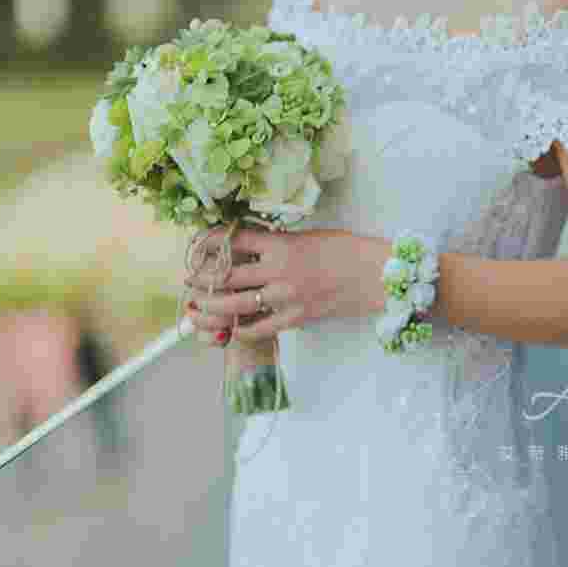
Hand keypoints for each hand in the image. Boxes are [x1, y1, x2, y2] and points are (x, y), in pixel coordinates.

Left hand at [182, 227, 386, 343]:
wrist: (377, 275)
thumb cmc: (348, 250)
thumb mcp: (310, 236)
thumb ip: (279, 244)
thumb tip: (252, 249)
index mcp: (282, 245)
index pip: (234, 241)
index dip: (210, 242)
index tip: (198, 245)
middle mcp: (278, 271)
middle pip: (226, 275)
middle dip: (202, 278)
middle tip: (190, 279)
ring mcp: (286, 297)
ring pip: (235, 304)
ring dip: (211, 306)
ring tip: (198, 306)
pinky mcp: (297, 317)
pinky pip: (260, 328)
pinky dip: (241, 330)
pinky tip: (230, 329)